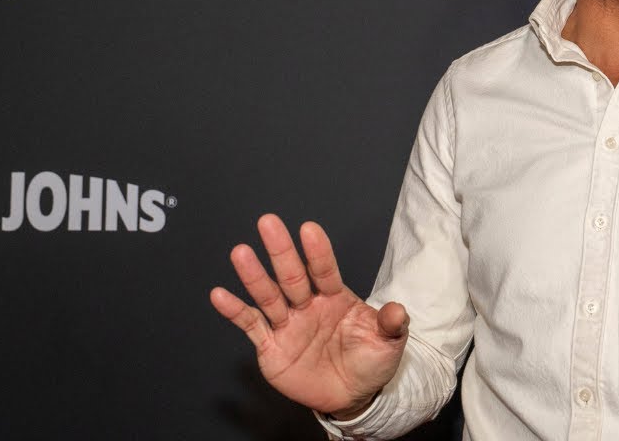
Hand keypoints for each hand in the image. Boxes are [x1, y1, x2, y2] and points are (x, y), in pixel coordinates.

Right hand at [209, 214, 409, 417]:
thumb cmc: (370, 362)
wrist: (351, 395)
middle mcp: (308, 306)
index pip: (325, 271)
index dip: (317, 252)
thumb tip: (399, 311)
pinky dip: (235, 311)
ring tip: (241, 253)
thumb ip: (391, 325)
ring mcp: (288, 325)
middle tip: (268, 222)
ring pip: (269, 296)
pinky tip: (220, 295)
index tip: (309, 229)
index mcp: (336, 299)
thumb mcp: (388, 344)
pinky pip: (251, 326)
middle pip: (292, 275)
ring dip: (254, 276)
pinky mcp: (271, 347)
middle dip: (281, 251)